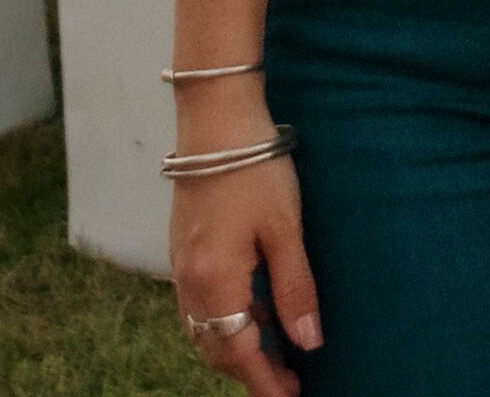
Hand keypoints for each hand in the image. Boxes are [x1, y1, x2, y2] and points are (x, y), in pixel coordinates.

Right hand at [172, 92, 321, 396]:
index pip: (239, 353)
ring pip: (205, 328)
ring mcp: (181, 265)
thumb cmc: (255, 168)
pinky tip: (256, 307)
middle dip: (250, 370)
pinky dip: (227, 317)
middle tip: (290, 378)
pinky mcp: (183, 248)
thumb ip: (295, 289)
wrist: (215, 119)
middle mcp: (189, 282)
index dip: (264, 382)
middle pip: (217, 347)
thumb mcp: (285, 229)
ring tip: (279, 347)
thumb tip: (308, 342)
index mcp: (214, 282)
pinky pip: (200, 303)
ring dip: (237, 345)